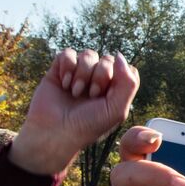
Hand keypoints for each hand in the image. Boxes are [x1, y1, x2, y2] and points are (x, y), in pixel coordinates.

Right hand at [11, 49, 139, 176]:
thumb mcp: (117, 110)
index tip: (107, 94)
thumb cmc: (88, 126)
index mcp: (114, 89)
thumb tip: (120, 55)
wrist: (55, 132)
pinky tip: (64, 84)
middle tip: (91, 94)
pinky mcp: (59, 70)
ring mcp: (78, 74)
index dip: (117, 76)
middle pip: (108, 59)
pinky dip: (67, 66)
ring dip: (83, 73)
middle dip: (100, 76)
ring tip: (75, 92)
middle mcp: (98, 80)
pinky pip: (68, 53)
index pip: (123, 67)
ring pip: (88, 54)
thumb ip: (129, 83)